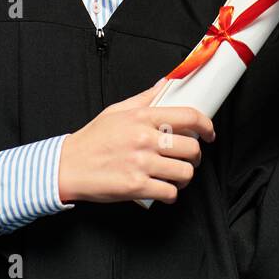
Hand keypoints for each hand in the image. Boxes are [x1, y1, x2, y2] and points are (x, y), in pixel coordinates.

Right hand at [57, 78, 216, 204]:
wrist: (68, 166)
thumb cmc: (93, 139)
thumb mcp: (117, 111)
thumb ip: (145, 98)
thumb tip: (166, 84)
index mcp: (142, 117)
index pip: (188, 116)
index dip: (206, 126)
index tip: (210, 134)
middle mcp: (144, 139)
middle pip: (192, 148)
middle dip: (195, 157)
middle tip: (189, 159)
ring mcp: (141, 164)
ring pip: (184, 173)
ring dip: (185, 177)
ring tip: (176, 176)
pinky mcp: (136, 186)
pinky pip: (169, 193)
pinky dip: (170, 194)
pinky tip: (163, 190)